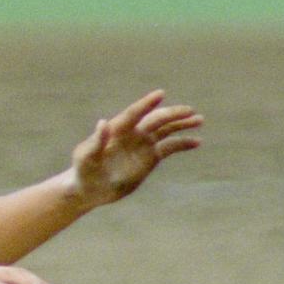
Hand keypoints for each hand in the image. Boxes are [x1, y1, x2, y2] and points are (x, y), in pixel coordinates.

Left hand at [70, 89, 202, 208]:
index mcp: (117, 129)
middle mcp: (133, 133)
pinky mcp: (150, 157)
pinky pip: (169, 147)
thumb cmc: (83, 171)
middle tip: (190, 111)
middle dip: (172, 114)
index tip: (160, 94)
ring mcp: (143, 144)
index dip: (146, 104)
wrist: (90, 189)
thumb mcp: (86, 158)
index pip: (134, 113)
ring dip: (181, 124)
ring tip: (199, 119)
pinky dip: (182, 144)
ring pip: (166, 130)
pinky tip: (197, 142)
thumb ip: (95, 141)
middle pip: (155, 119)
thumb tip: (103, 122)